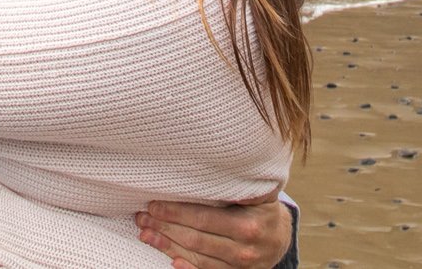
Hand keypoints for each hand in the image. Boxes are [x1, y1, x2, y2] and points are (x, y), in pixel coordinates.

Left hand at [135, 190, 290, 268]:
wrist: (279, 239)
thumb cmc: (261, 209)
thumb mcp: (258, 194)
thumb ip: (238, 184)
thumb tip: (209, 163)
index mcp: (247, 225)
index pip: (203, 218)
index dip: (175, 212)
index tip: (153, 204)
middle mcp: (243, 249)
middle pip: (195, 239)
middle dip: (164, 227)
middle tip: (142, 217)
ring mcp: (238, 266)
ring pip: (196, 257)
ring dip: (166, 245)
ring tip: (146, 233)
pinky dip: (186, 266)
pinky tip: (169, 258)